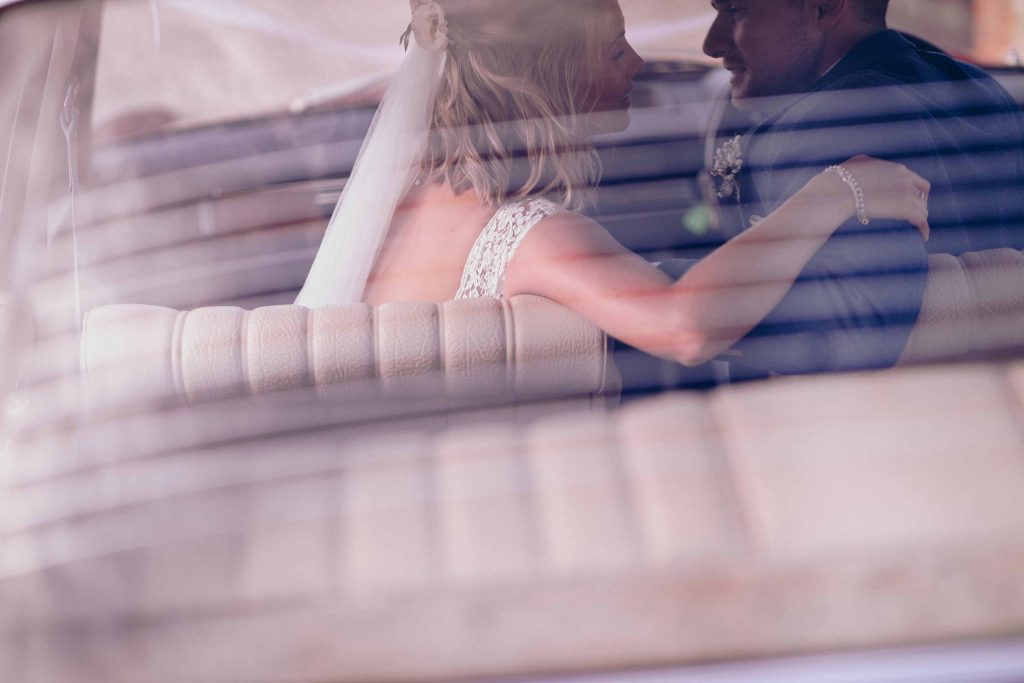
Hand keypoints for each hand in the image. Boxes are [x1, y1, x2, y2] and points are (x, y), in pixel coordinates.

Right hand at [815, 155, 931, 240]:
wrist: (835, 192)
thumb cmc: (837, 182)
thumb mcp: (855, 164)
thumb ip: (866, 166)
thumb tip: (862, 168)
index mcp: (893, 167)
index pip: (912, 178)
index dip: (912, 190)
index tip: (905, 201)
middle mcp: (903, 176)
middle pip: (922, 190)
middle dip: (919, 203)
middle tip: (912, 216)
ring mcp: (905, 191)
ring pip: (922, 206)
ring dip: (920, 217)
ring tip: (918, 229)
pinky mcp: (904, 207)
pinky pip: (920, 218)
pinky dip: (922, 227)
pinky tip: (922, 235)